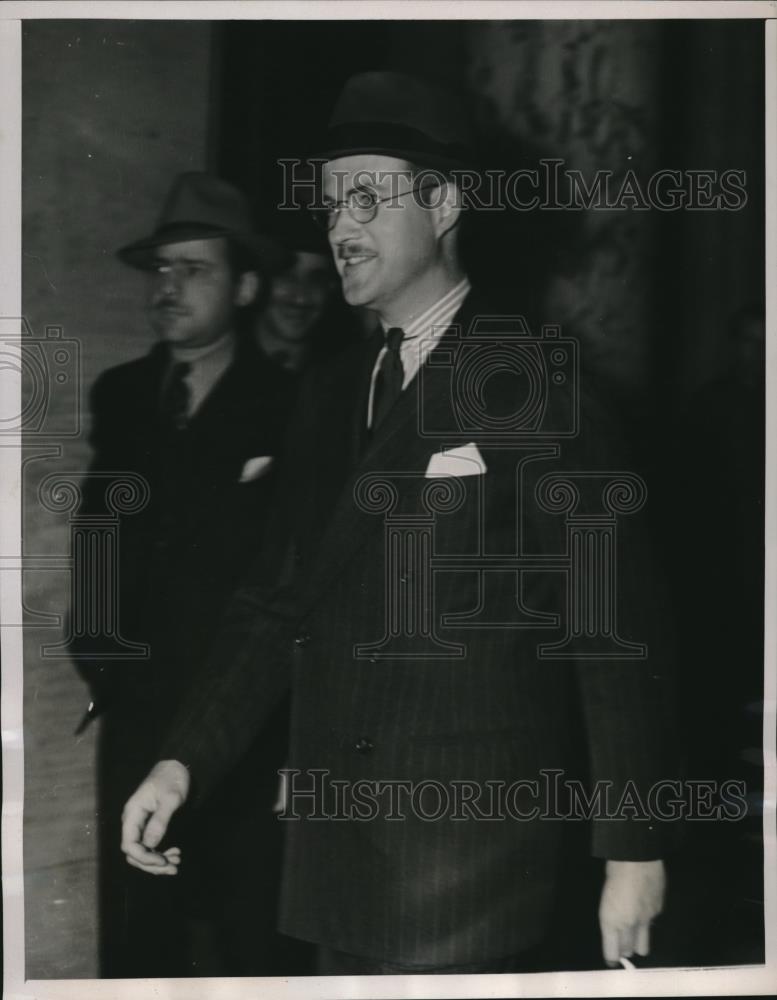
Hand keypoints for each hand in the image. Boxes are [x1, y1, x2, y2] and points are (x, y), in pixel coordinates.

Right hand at [121, 759, 189, 875]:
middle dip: (152, 864)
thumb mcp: (171, 798)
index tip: (163, 861)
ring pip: (142, 852)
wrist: (177, 766)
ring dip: (157, 862)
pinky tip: (175, 853)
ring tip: (176, 863)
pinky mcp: (148, 825)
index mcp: (133, 813)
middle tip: (174, 867)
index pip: (129, 845)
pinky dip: (160, 853)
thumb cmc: (173, 778)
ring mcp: (140, 824)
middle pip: (134, 853)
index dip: (144, 858)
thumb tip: (150, 844)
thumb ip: (160, 820)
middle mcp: (133, 821)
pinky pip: (149, 845)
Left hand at [599, 859, 664, 966]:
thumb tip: (617, 926)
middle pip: (628, 950)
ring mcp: (646, 919)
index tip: (611, 959)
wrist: (637, 856)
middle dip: (624, 949)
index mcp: (611, 920)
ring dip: (638, 941)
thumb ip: (612, 916)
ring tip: (634, 933)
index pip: (612, 951)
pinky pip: (651, 922)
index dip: (611, 956)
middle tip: (622, 944)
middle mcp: (628, 924)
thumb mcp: (606, 896)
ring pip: (643, 944)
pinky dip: (647, 919)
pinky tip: (644, 905)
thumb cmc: (614, 871)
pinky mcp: (658, 911)